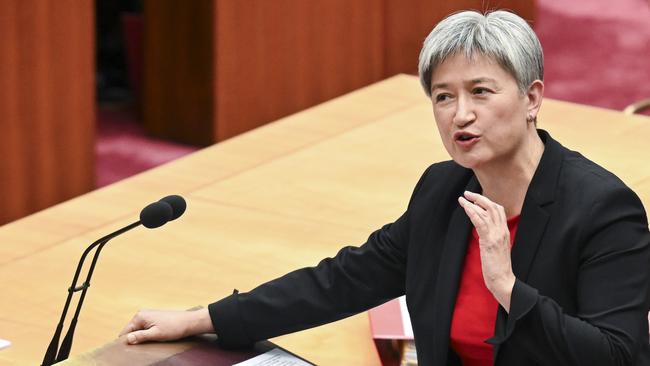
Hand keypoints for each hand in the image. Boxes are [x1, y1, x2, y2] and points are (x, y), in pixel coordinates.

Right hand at [119, 308, 213, 344]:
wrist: (189, 322)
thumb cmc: (174, 327)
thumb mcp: (156, 334)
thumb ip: (141, 336)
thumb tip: (127, 339)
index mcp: (140, 316)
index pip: (125, 332)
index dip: (127, 342)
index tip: (130, 350)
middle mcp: (142, 314)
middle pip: (131, 331)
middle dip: (135, 339)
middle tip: (143, 346)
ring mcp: (148, 315)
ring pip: (138, 330)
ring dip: (141, 337)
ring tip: (150, 342)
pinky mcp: (154, 318)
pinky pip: (145, 328)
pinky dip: (147, 335)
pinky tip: (153, 338)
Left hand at [458, 191, 515, 311]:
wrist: (503, 280)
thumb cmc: (498, 267)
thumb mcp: (495, 249)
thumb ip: (490, 238)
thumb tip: (481, 230)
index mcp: (505, 232)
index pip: (498, 210)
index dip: (487, 201)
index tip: (476, 198)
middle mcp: (502, 231)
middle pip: (493, 207)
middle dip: (479, 198)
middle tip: (467, 194)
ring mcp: (497, 236)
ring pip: (486, 212)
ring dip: (473, 204)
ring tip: (462, 199)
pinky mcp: (489, 241)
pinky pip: (481, 223)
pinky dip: (473, 213)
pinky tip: (466, 208)